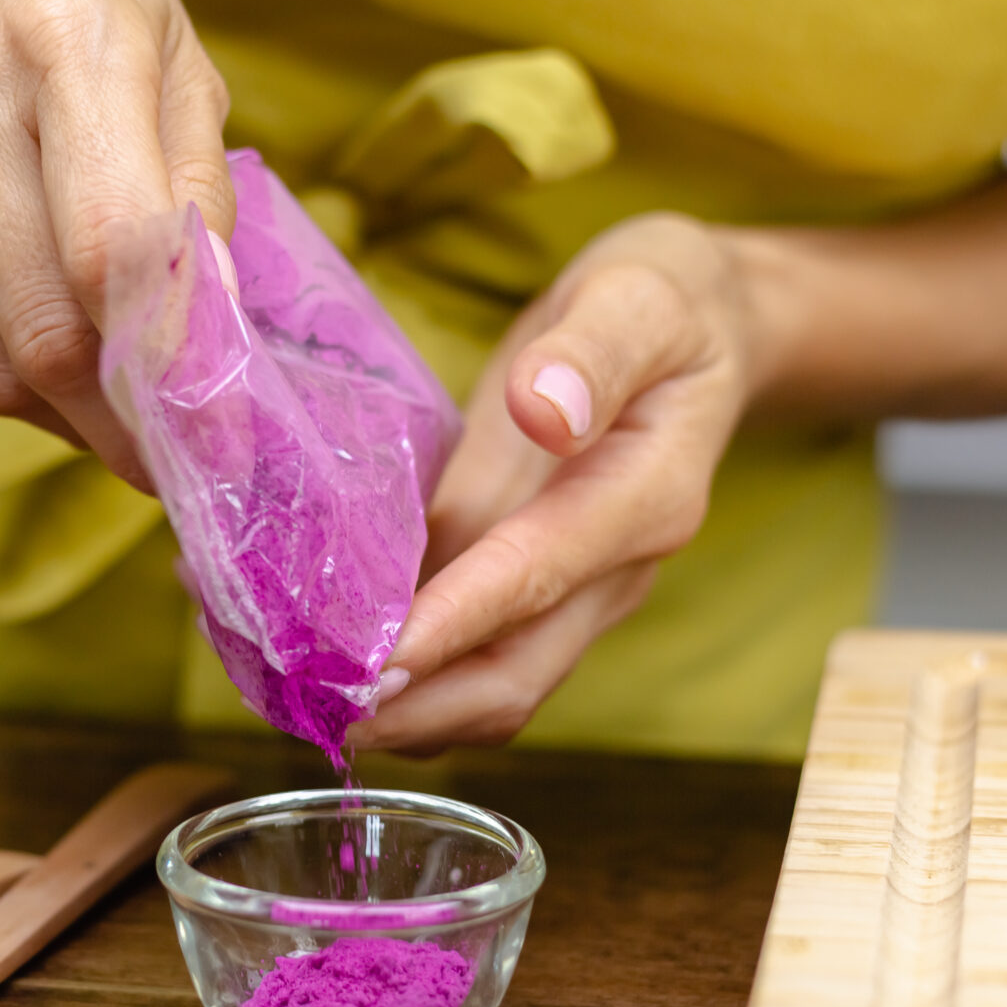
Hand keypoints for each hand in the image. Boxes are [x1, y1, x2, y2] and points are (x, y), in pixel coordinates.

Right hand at [0, 0, 233, 487]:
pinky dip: (4, 368)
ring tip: (119, 405)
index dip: (169, 369)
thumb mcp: (181, 60)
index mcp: (65, 38)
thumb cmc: (83, 4)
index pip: (113, 253)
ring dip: (67, 413)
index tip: (217, 440)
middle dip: (122, 423)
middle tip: (176, 456)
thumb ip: (202, 200)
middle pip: (44, 330)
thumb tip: (215, 350)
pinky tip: (39, 327)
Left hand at [346, 213, 763, 755]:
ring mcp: (581, 589)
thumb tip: (544, 412)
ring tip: (301, 697)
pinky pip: (476, 653)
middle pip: (516, 675)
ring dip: (405, 707)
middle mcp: (616, 569)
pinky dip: (409, 672)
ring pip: (493, 685)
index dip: (450, 628)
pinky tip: (329, 655)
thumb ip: (593, 353)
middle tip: (309, 708)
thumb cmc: (664, 302)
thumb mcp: (638, 298)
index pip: (535, 577)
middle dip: (416, 705)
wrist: (705, 329)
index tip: (370, 667)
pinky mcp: (543, 587)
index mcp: (644, 498)